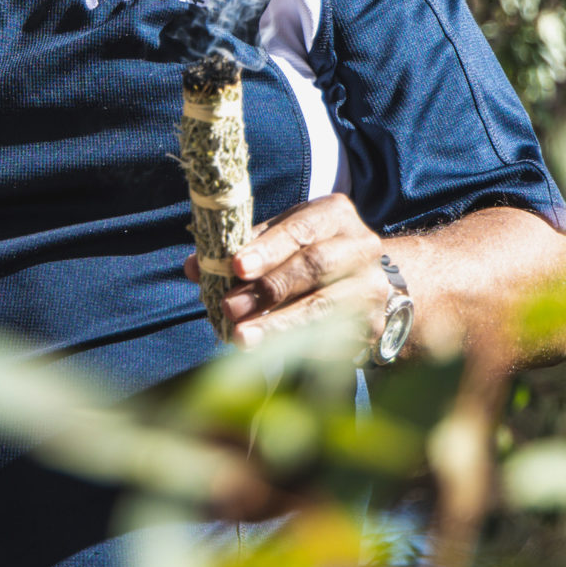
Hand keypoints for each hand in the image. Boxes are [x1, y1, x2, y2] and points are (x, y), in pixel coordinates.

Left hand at [185, 192, 392, 352]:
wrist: (367, 284)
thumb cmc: (308, 255)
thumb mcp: (279, 241)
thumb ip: (241, 250)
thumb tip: (194, 267)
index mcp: (334, 214)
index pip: (300, 229)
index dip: (267, 248)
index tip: (236, 267)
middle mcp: (360, 246)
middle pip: (314, 266)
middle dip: (268, 289)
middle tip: (229, 307)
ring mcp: (370, 288)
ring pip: (323, 307)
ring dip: (278, 325)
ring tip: (241, 337)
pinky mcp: (371, 325)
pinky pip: (332, 338)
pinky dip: (296, 345)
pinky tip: (267, 352)